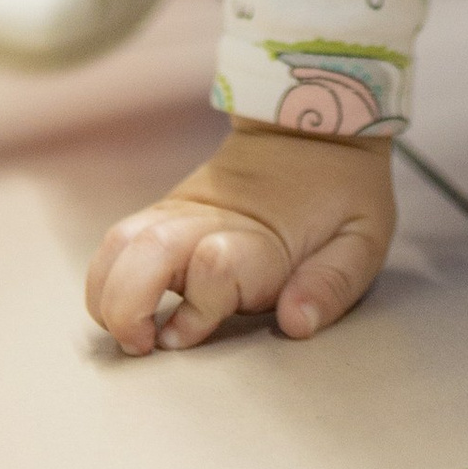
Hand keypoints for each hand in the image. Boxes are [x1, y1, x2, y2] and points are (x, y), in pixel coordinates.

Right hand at [86, 122, 396, 351]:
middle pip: (144, 253)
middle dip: (126, 309)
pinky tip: (119, 309)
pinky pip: (118, 239)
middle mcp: (210, 221)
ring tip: (129, 333)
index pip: (214, 264)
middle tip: (143, 346)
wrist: (312, 121)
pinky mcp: (167, 210)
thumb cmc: (344, 189)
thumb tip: (295, 324)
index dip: (197, 304)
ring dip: (107, 295)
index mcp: (262, 235)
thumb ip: (331, 284)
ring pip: (119, 244)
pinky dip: (105, 277)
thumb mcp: (362, 238)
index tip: (185, 336)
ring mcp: (181, 212)